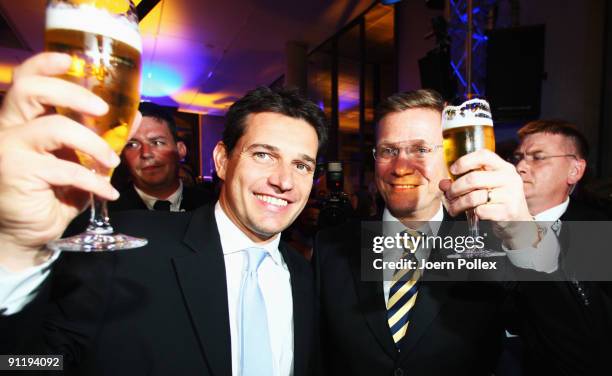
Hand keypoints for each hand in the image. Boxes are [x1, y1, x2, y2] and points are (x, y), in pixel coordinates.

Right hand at [0, 53, 127, 270]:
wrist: (30, 232)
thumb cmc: (53, 193)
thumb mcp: (82, 161)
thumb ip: (104, 137)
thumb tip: (135, 117)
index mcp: (21, 120)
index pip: (25, 80)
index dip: (45, 64)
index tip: (72, 61)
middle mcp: (8, 128)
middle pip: (32, 89)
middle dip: (73, 92)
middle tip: (101, 108)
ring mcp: (8, 148)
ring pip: (55, 126)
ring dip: (94, 144)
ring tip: (111, 161)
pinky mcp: (16, 172)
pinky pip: (66, 169)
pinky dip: (94, 181)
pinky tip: (107, 191)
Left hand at [439, 149, 538, 248]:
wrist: (518, 222)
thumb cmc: (497, 201)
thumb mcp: (484, 187)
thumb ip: (463, 182)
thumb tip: (443, 184)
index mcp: (504, 168)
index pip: (484, 155)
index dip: (465, 161)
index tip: (453, 170)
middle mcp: (509, 178)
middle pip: (473, 178)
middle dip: (455, 188)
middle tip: (449, 195)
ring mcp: (511, 195)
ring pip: (474, 197)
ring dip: (458, 204)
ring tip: (454, 208)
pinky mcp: (508, 211)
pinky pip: (480, 211)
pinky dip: (472, 214)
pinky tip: (473, 215)